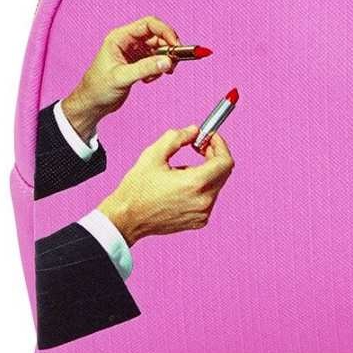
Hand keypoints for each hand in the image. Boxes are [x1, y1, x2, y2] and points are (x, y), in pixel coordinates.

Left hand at [62, 16, 182, 140]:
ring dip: (165, 61)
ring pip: (160, 48)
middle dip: (168, 48)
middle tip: (173, 64)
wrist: (93, 103)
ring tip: (158, 75)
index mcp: (120, 37)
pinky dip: (159, 69)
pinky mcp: (139, 63)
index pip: (149, 25)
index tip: (176, 45)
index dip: (166, 31)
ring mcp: (135, 52)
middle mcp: (128, 41)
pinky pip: (157, 60)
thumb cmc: (99, 88)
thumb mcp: (122, 78)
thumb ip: (145, 68)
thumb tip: (168, 62)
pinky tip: (148, 80)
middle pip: (158, 36)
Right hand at [99, 128, 234, 245]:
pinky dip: (202, 186)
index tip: (209, 137)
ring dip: (206, 171)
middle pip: (224, 172)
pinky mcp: (199, 221)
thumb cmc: (137, 189)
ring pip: (217, 184)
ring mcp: (203, 213)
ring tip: (181, 170)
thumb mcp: (153, 155)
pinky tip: (181, 186)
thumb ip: (177, 137)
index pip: (225, 161)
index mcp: (195, 184)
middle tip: (198, 146)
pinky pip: (209, 197)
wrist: (126, 220)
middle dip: (214, 155)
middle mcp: (203, 201)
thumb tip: (195, 130)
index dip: (220, 145)